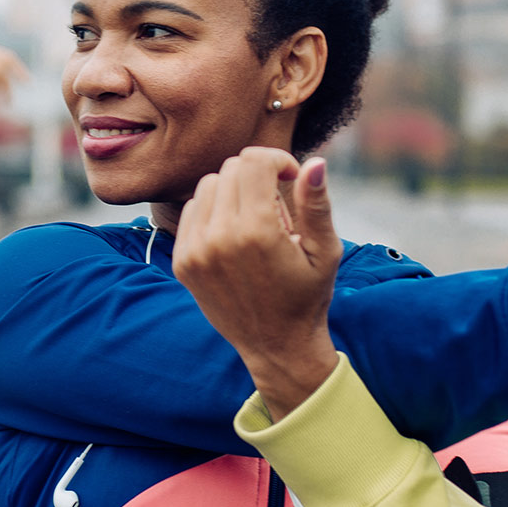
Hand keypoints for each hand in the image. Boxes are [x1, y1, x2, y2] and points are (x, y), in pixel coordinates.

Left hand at [175, 148, 340, 420]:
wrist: (275, 346)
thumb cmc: (307, 296)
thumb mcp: (325, 252)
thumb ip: (317, 204)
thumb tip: (314, 162)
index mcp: (258, 232)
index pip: (254, 161)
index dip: (278, 160)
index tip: (290, 179)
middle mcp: (220, 238)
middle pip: (231, 169)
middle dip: (258, 176)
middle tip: (277, 209)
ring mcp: (195, 251)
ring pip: (208, 185)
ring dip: (234, 192)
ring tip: (256, 224)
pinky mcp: (182, 261)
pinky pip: (192, 210)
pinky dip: (213, 212)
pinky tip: (234, 236)